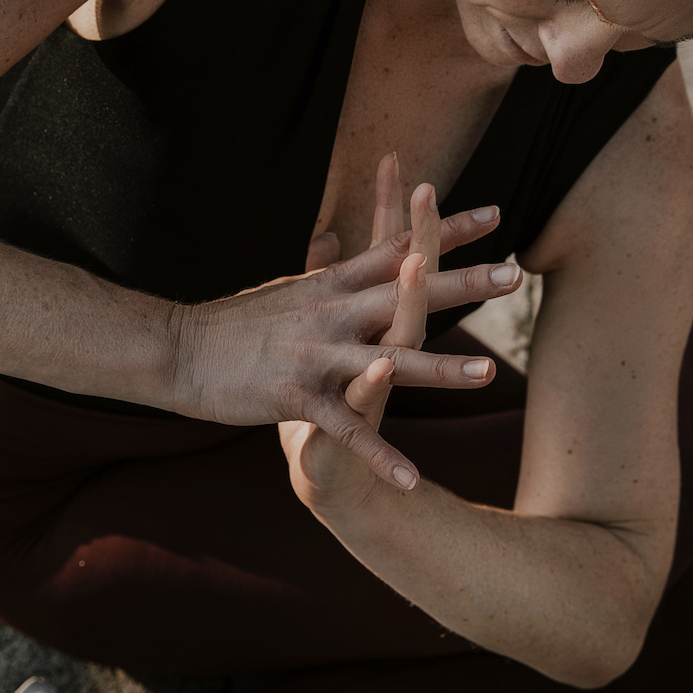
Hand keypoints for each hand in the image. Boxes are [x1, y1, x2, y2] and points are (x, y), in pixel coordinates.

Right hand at [171, 152, 516, 488]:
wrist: (177, 351)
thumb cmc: (235, 324)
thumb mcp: (289, 287)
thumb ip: (325, 265)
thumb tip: (343, 234)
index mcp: (332, 283)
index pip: (399, 248)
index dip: (446, 230)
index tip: (497, 213)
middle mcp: (331, 310)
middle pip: (407, 292)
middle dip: (464, 283)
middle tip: (515, 273)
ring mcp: (315, 353)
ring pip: (388, 359)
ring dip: (440, 368)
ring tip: (487, 371)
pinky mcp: (294, 396)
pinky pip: (345, 429)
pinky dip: (378, 455)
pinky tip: (408, 479)